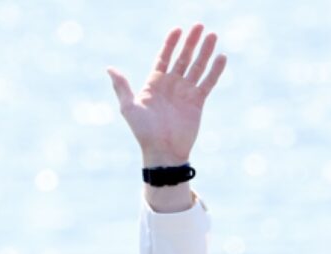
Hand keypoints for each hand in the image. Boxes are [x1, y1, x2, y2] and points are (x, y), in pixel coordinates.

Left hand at [106, 24, 225, 166]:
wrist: (163, 152)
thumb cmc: (143, 132)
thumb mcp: (129, 108)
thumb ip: (122, 87)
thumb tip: (109, 69)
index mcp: (154, 84)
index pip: (163, 58)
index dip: (170, 43)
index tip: (177, 29)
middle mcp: (170, 86)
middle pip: (183, 58)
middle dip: (190, 42)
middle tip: (199, 25)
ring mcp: (185, 93)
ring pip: (197, 67)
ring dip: (205, 51)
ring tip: (212, 35)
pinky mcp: (197, 102)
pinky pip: (207, 83)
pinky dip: (215, 71)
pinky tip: (221, 57)